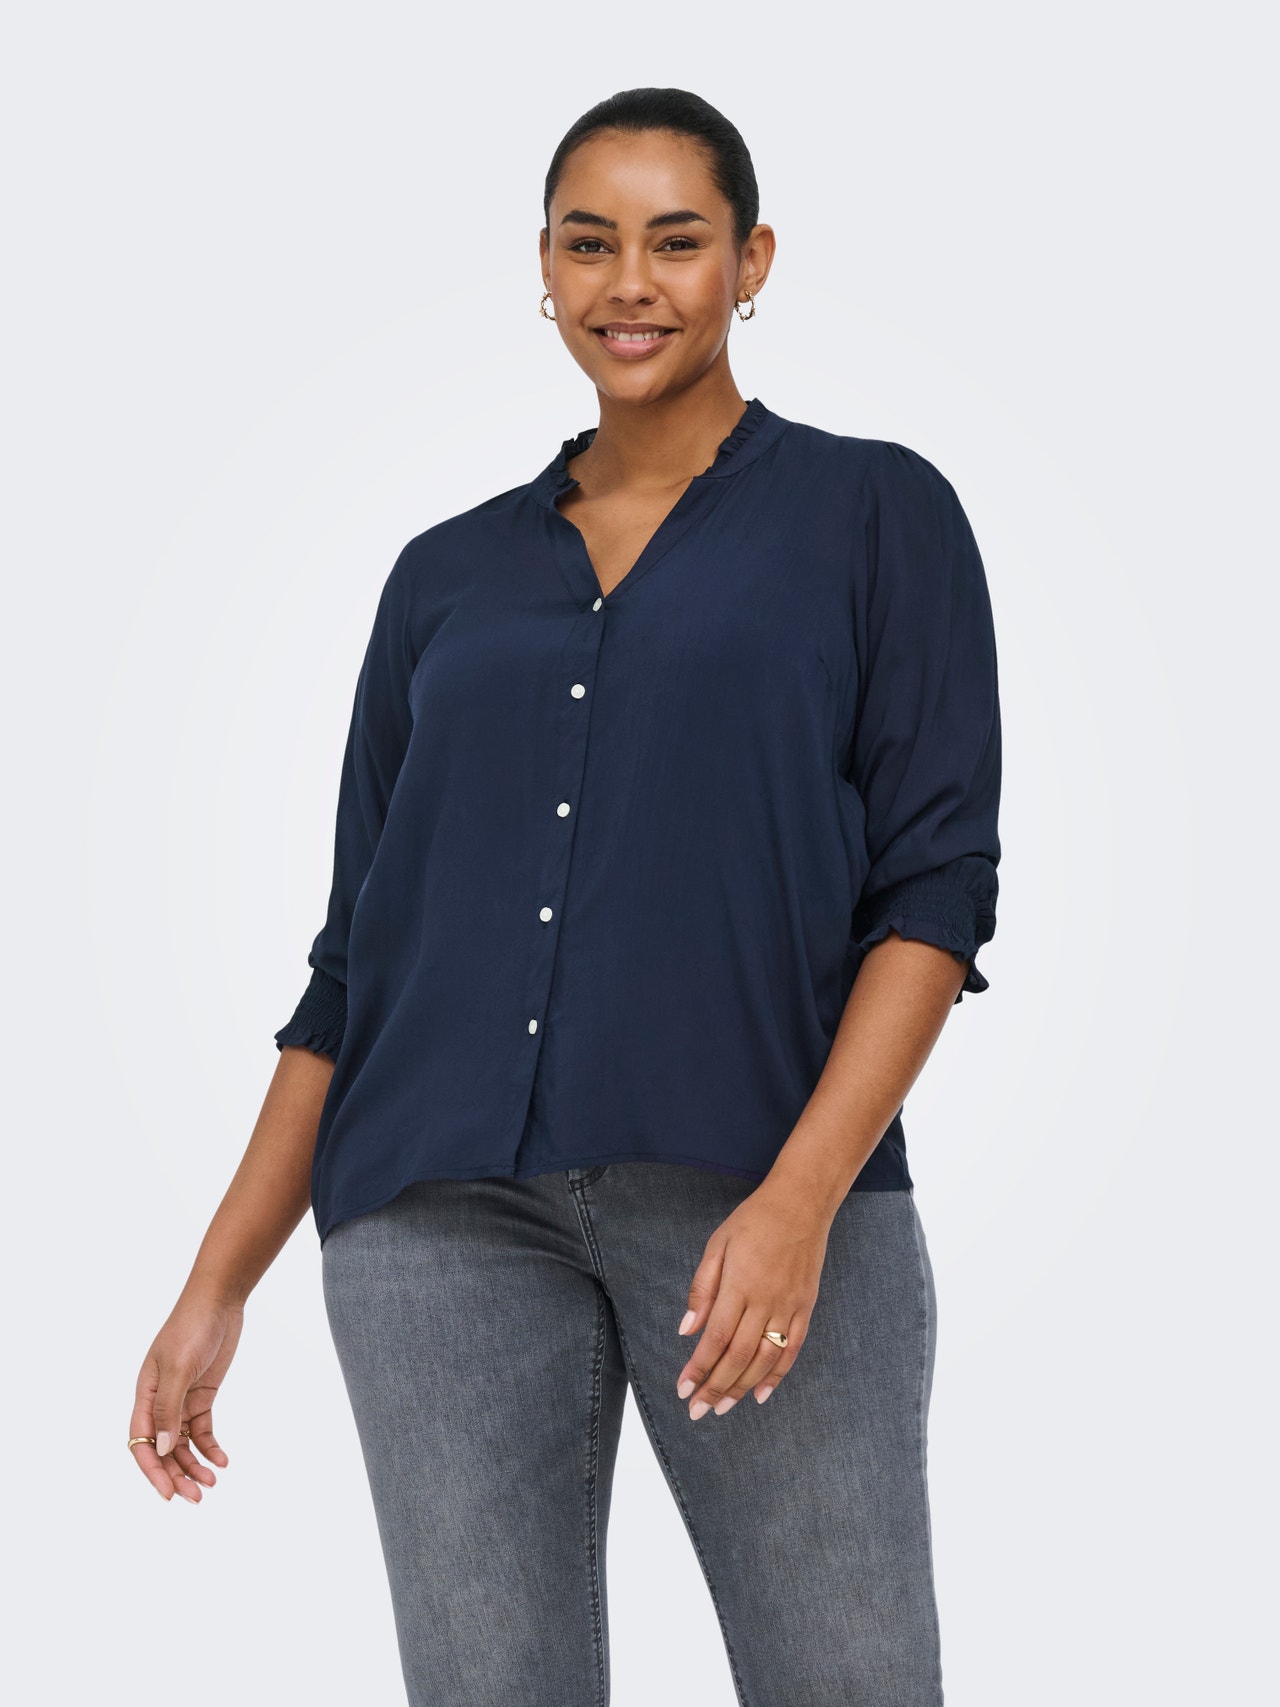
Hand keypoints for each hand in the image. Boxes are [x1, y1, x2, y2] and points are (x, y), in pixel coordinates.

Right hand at [129, 1289, 242, 1501]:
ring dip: (194, 1465)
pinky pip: (203, 1429)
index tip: (168, 1494)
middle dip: (176, 1475)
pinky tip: (223, 1460)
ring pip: (183, 1444)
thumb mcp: (178, 1367)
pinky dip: (211, 1447)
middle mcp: (159, 1401)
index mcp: (144, 1395)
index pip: (142, 1442)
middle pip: (163, 1449)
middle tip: (196, 1498)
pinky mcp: (202, 1395)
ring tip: (212, 1483)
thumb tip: (164, 1449)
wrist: (219, 1301)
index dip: (153, 1470)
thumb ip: (169, 1409)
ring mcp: (181, 1399)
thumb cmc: (191, 1327)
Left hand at [674, 1180, 831, 1417]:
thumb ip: (702, 1288)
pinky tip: (762, 1394)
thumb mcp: (718, 1244)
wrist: (801, 1204)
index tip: (682, 1390)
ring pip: (764, 1360)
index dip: (698, 1368)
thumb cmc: (753, 1221)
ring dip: (742, 1388)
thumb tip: (687, 1329)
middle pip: (738, 1357)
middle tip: (697, 1411)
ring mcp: (789, 1308)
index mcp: (739, 1286)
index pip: (714, 1338)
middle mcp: (765, 1302)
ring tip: (722, 1408)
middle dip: (715, 1387)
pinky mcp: (805, 1309)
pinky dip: (777, 1376)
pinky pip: (792, 1350)